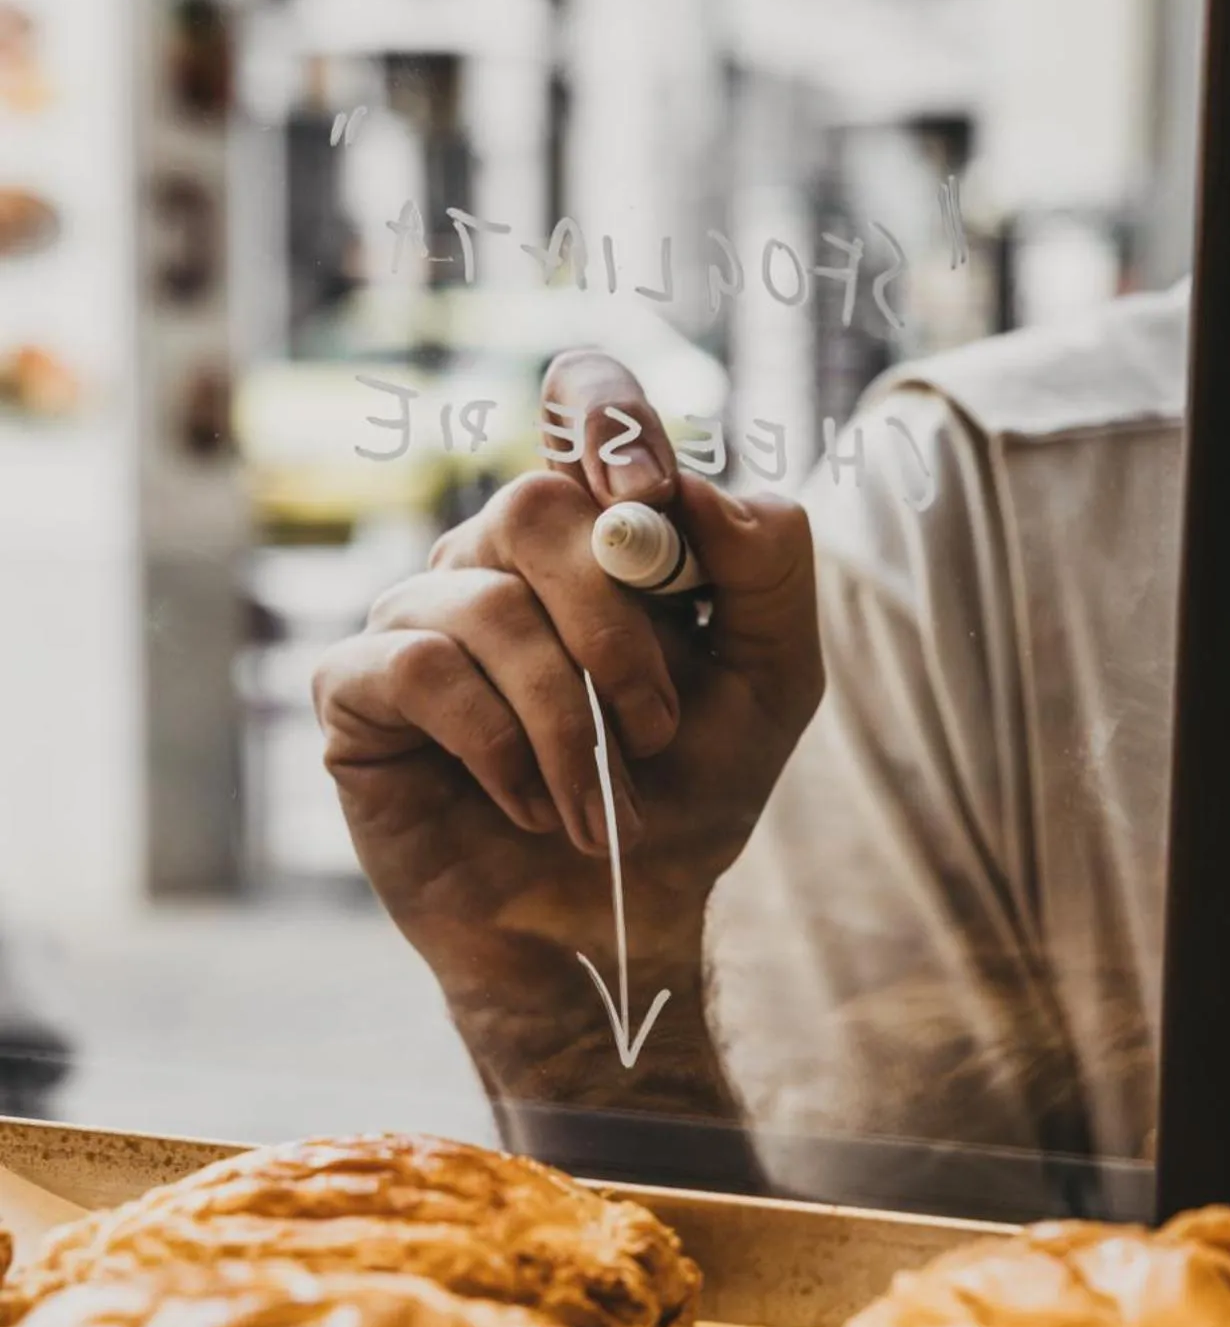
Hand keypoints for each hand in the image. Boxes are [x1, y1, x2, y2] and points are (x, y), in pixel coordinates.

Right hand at [314, 351, 822, 1117]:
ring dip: (566, 719)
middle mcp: (496, 555)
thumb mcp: (773, 679)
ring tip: (599, 805)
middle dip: (615, 627)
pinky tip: (529, 806)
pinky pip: (419, 668)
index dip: (607, 415)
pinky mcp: (359, 692)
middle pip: (537, 502)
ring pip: (485, 599)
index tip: (651, 499)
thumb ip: (764, 566)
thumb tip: (687, 489)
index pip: (581, 400)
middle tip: (656, 730)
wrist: (616, 925)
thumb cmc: (688, 794)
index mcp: (593, 533)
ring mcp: (419, 615)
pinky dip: (496, 746)